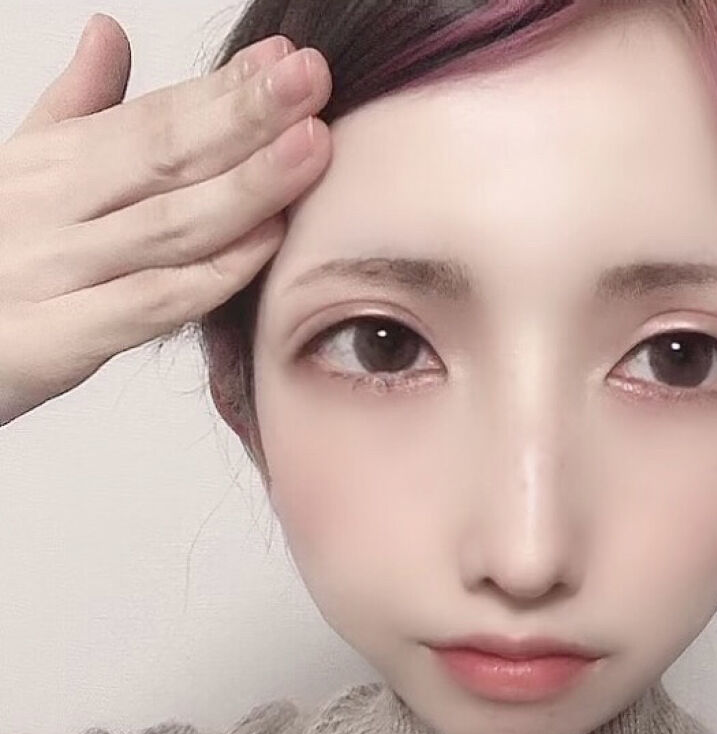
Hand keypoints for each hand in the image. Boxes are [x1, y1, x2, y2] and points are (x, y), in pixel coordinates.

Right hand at [0, 13, 331, 425]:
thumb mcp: (21, 172)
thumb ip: (76, 109)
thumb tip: (110, 33)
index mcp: (49, 166)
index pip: (152, 117)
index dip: (224, 88)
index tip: (287, 61)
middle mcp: (50, 210)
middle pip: (164, 156)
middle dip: (245, 115)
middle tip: (312, 80)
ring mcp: (51, 274)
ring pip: (167, 225)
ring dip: (247, 185)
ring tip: (311, 148)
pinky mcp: (51, 341)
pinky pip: (147, 304)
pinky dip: (210, 274)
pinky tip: (268, 245)